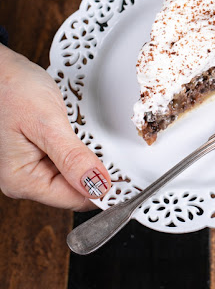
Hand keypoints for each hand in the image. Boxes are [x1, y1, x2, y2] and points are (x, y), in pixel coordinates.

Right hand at [0, 44, 110, 209]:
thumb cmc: (11, 90)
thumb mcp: (46, 122)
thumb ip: (72, 157)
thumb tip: (98, 185)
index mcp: (22, 180)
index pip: (75, 199)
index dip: (104, 189)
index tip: (128, 178)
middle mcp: (24, 179)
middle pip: (76, 190)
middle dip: (98, 173)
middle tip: (118, 152)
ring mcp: (30, 167)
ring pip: (73, 175)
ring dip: (89, 160)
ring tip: (96, 138)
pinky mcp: (38, 154)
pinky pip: (67, 160)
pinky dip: (80, 149)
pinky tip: (84, 135)